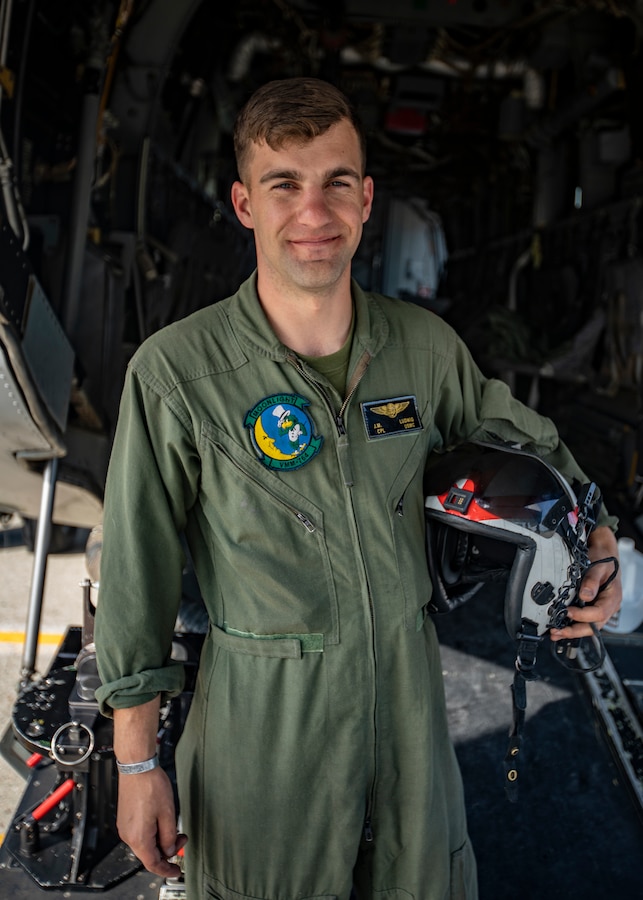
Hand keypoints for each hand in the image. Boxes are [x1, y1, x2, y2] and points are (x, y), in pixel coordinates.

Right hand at [116, 765, 187, 877]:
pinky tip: (162, 823)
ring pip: (145, 843)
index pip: (153, 864)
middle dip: (167, 850)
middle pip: (149, 854)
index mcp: (139, 837)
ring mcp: (125, 827)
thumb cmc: (151, 785)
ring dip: (160, 840)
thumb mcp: (168, 813)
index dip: (166, 870)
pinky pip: (140, 834)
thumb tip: (170, 849)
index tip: (176, 871)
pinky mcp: (126, 819)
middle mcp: (128, 835)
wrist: (137, 767)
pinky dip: (152, 833)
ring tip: (174, 827)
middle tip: (182, 838)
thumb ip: (169, 836)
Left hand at [550, 525, 621, 642]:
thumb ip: (592, 580)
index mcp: (612, 598)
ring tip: (555, 633)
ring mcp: (599, 608)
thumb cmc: (603, 558)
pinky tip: (559, 628)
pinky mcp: (591, 607)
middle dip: (575, 631)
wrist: (603, 552)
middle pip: (593, 625)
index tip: (568, 612)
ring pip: (588, 626)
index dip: (583, 615)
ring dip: (571, 631)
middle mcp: (607, 606)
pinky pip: (583, 620)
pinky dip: (571, 625)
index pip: (599, 613)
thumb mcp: (599, 566)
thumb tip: (585, 595)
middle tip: (557, 631)